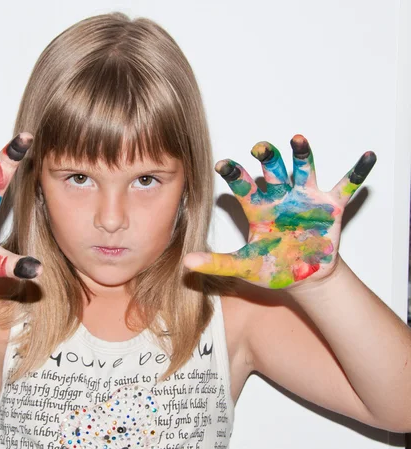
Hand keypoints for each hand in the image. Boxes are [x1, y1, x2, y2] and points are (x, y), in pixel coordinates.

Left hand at [183, 134, 375, 289]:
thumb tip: (187, 263)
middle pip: (272, 170)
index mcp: (258, 207)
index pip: (242, 185)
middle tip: (259, 147)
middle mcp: (280, 197)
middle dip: (267, 157)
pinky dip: (357, 173)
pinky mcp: (330, 207)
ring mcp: (306, 199)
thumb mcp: (243, 266)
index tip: (223, 164)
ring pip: (303, 170)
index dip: (233, 173)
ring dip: (302, 154)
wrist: (304, 277)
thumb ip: (217, 263)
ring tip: (298, 139)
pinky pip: (346, 187)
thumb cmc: (272, 267)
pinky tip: (367, 157)